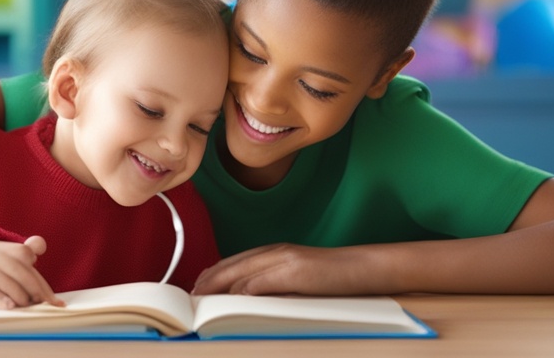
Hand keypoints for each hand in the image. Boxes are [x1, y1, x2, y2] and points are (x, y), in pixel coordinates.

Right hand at [0, 236, 64, 308]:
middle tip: (44, 305)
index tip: (55, 301)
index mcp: (12, 249)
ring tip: (28, 306)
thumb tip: (41, 247)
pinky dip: (1, 299)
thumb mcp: (7, 247)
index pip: (33, 268)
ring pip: (9, 285)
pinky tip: (11, 306)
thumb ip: (27, 248)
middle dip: (37, 292)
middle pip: (24, 276)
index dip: (44, 286)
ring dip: (22, 298)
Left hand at [192, 243, 395, 295]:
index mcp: (274, 254)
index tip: (195, 291)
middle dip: (205, 282)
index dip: (210, 277)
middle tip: (187, 298)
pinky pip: (263, 281)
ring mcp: (285, 259)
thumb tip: (245, 301)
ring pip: (240, 272)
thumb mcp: (298, 283)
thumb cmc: (335, 279)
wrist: (366, 268)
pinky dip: (243, 291)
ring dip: (217, 287)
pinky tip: (231, 301)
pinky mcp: (296, 270)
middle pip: (230, 266)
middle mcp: (275, 252)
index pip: (232, 264)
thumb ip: (273, 287)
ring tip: (199, 301)